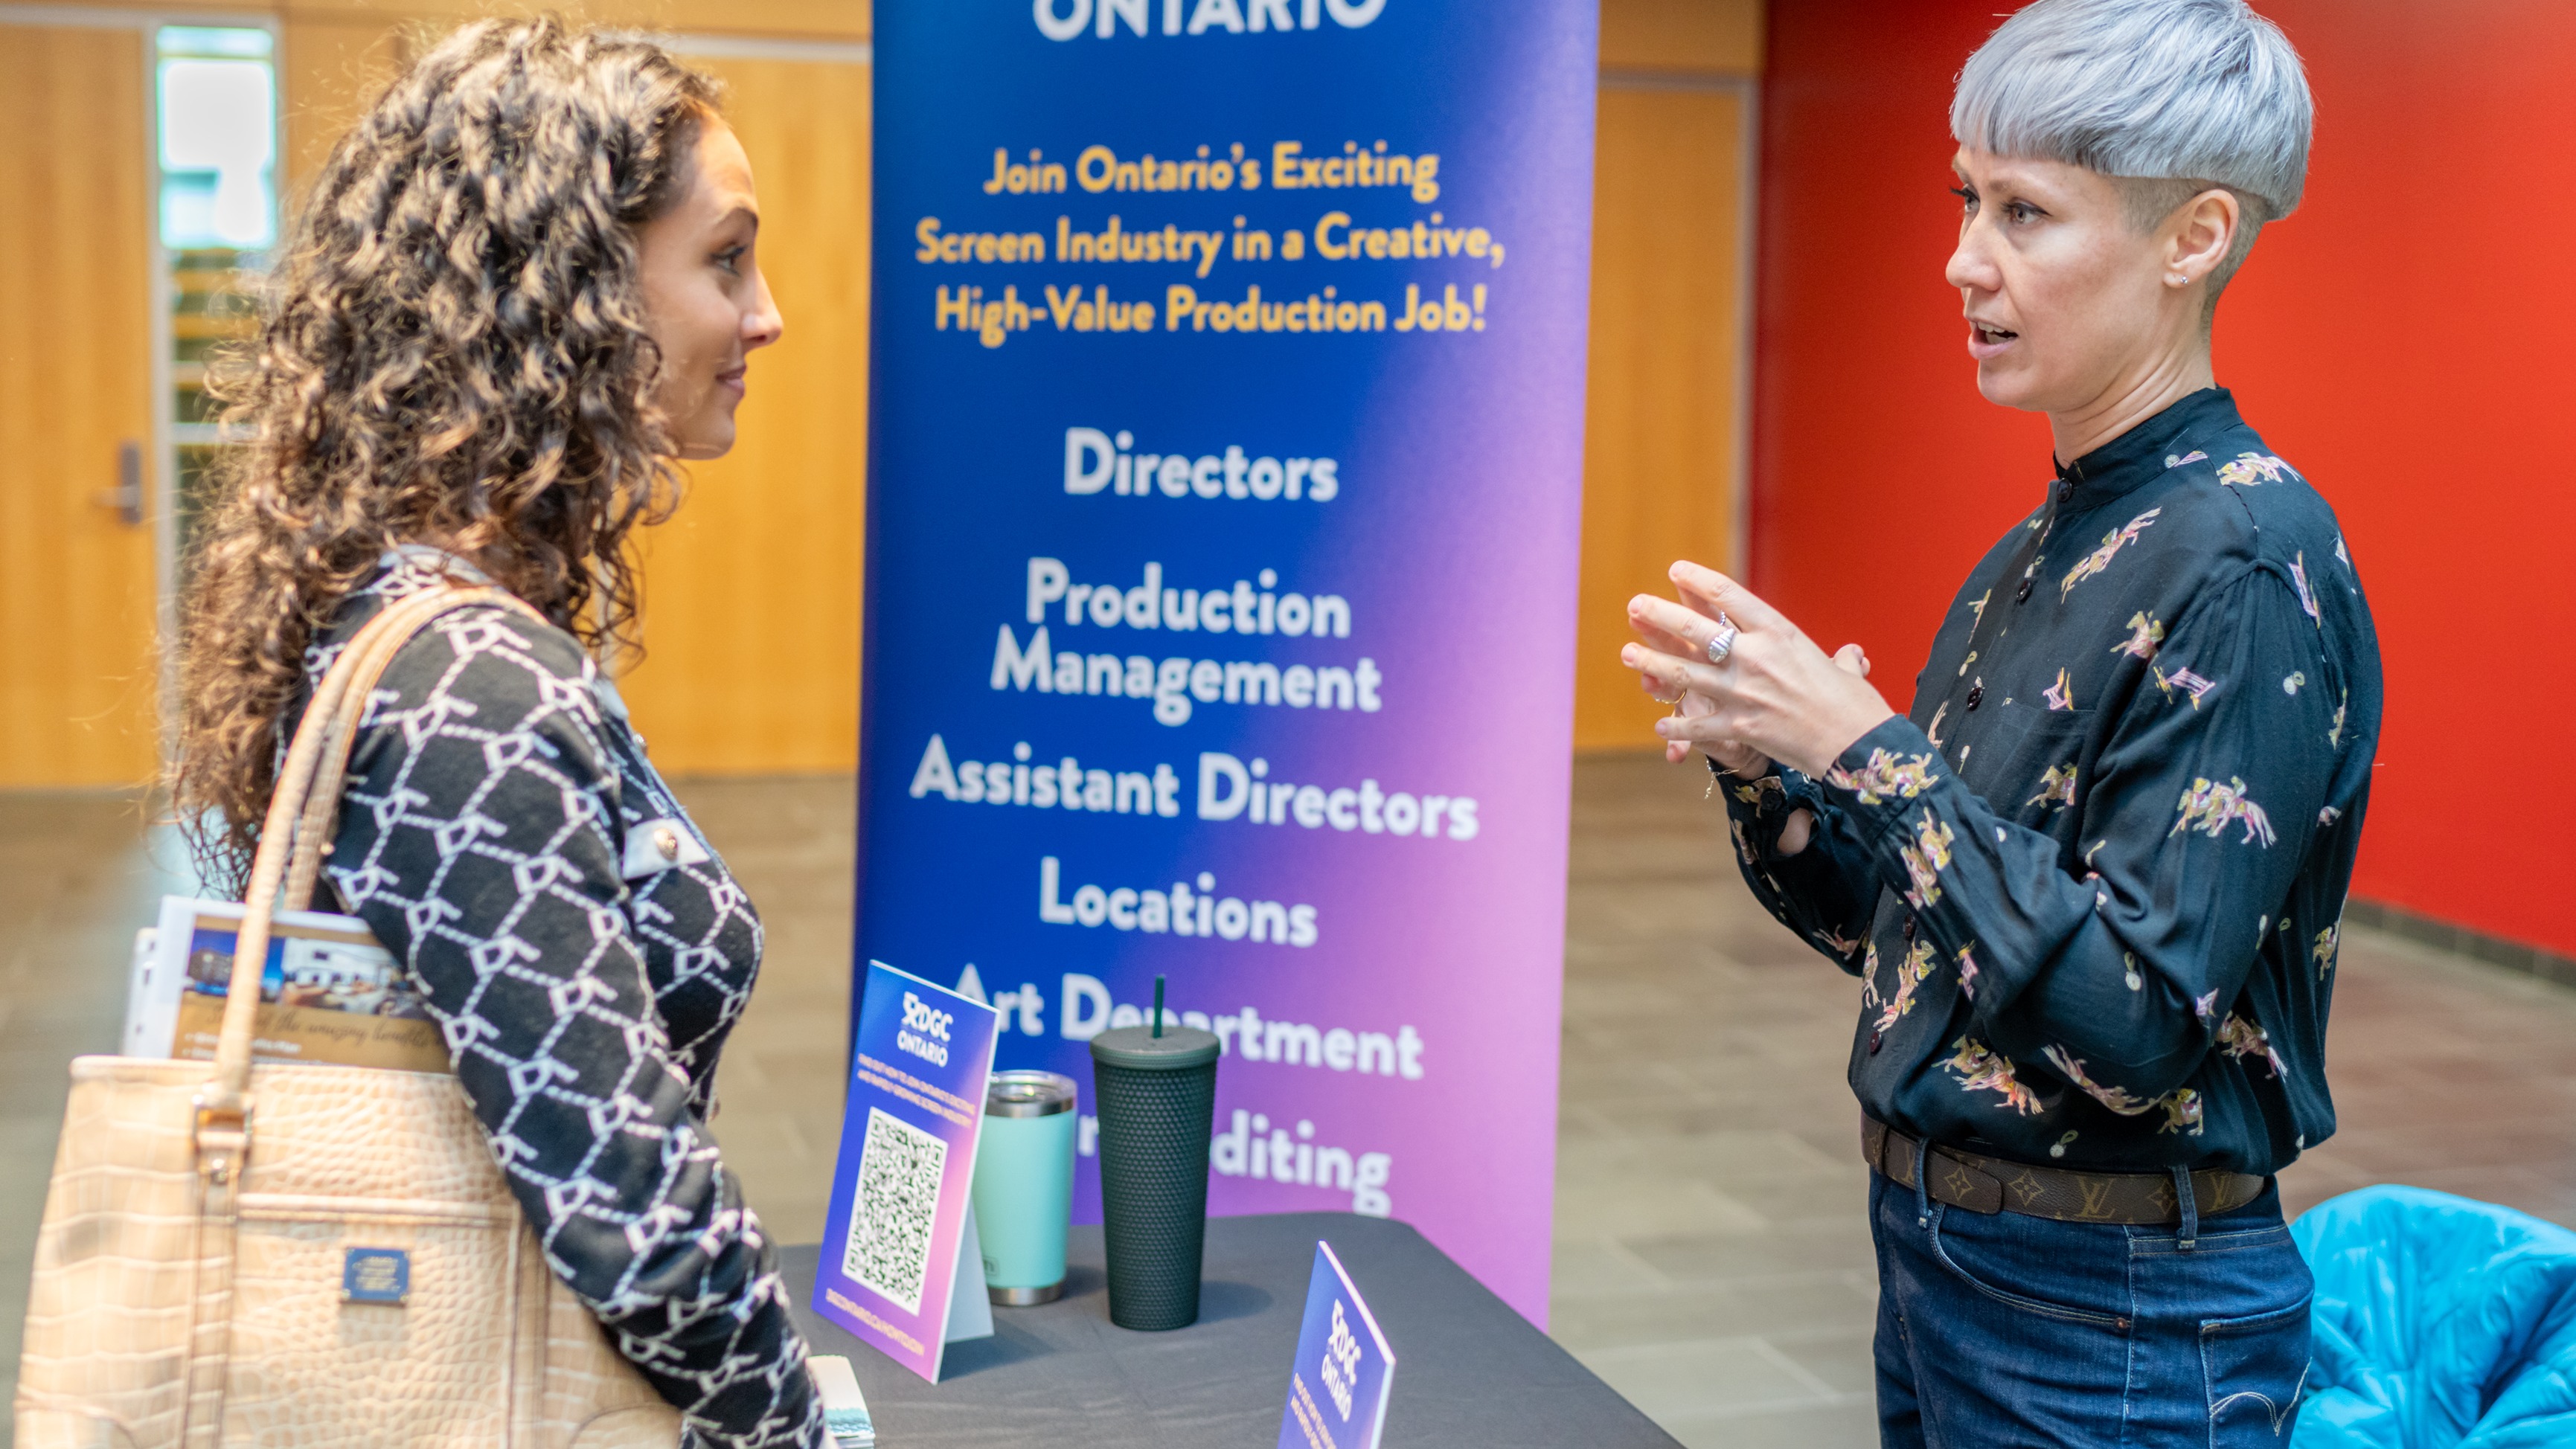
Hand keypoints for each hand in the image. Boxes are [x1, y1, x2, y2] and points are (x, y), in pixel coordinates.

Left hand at [1621, 562, 1897, 778]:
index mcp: (1779, 633)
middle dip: (1659, 615)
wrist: (1858, 746)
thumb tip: (1851, 657)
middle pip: (1695, 628)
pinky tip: (1659, 724)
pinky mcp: (1739, 727)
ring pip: (1683, 673)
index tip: (1676, 571)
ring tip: (1628, 654)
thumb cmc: (1856, 705)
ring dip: (1651, 663)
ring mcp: (1742, 692)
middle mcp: (1755, 656)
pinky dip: (1676, 727)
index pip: (1729, 595)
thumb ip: (1841, 660)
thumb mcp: (1846, 671)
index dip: (1697, 581)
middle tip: (1635, 606)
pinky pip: (1696, 726)